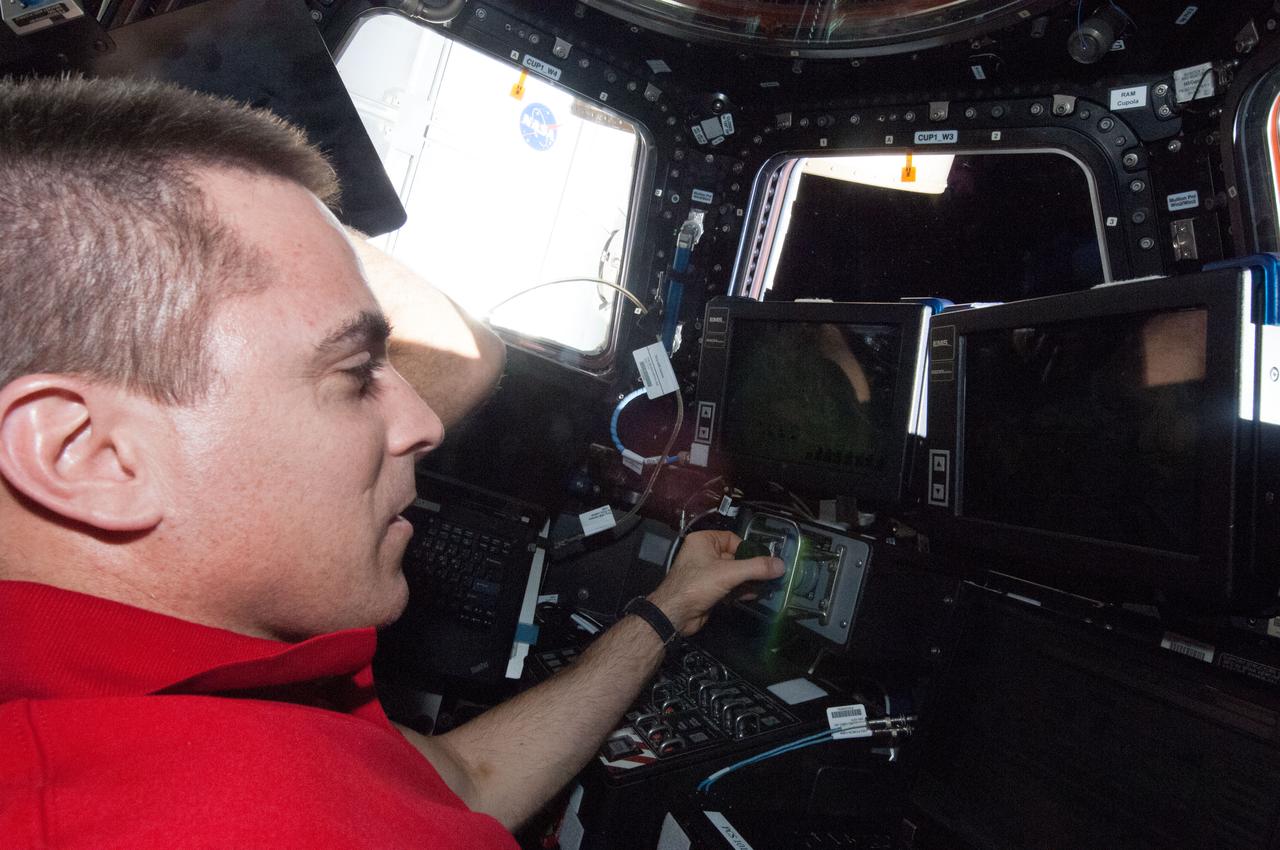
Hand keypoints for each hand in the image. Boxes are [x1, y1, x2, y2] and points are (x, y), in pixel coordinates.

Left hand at [647, 530, 784, 635]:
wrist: (675, 614)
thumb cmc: (697, 585)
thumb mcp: (729, 573)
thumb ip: (756, 568)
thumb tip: (781, 565)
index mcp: (704, 541)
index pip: (732, 539)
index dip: (748, 549)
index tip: (765, 560)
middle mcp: (703, 554)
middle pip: (735, 558)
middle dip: (752, 568)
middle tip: (772, 575)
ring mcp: (706, 573)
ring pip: (734, 574)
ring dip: (749, 581)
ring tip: (767, 586)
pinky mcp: (709, 590)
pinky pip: (729, 586)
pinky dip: (741, 590)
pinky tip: (755, 595)